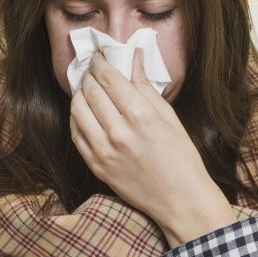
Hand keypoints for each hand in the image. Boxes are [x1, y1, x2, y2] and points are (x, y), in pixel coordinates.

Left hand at [70, 50, 236, 246]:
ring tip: (88, 90)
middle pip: (90, 91)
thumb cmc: (182, 157)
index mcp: (140, 115)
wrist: (180, 200)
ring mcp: (103, 151)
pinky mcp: (96, 166)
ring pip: (77, 110)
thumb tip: (134, 58)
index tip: (99, 57)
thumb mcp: (169, 117)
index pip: (109, 78)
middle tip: (93, 70)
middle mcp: (118, 131)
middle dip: (89, 75)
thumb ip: (146, 86)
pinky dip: (77, 118)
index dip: (100, 63)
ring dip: (80, 95)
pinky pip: (76, 133)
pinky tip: (86, 112)